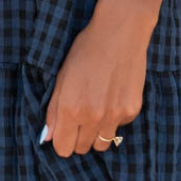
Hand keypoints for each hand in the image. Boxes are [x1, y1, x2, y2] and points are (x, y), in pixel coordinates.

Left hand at [41, 7, 149, 156]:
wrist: (120, 31)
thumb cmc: (86, 50)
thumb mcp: (61, 78)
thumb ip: (54, 111)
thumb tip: (48, 138)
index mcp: (70, 109)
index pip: (63, 149)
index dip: (61, 141)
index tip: (64, 131)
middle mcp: (93, 117)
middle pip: (82, 149)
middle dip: (78, 137)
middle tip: (80, 116)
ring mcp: (115, 115)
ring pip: (102, 144)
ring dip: (96, 133)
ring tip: (96, 110)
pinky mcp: (132, 110)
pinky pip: (119, 127)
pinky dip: (114, 119)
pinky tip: (113, 96)